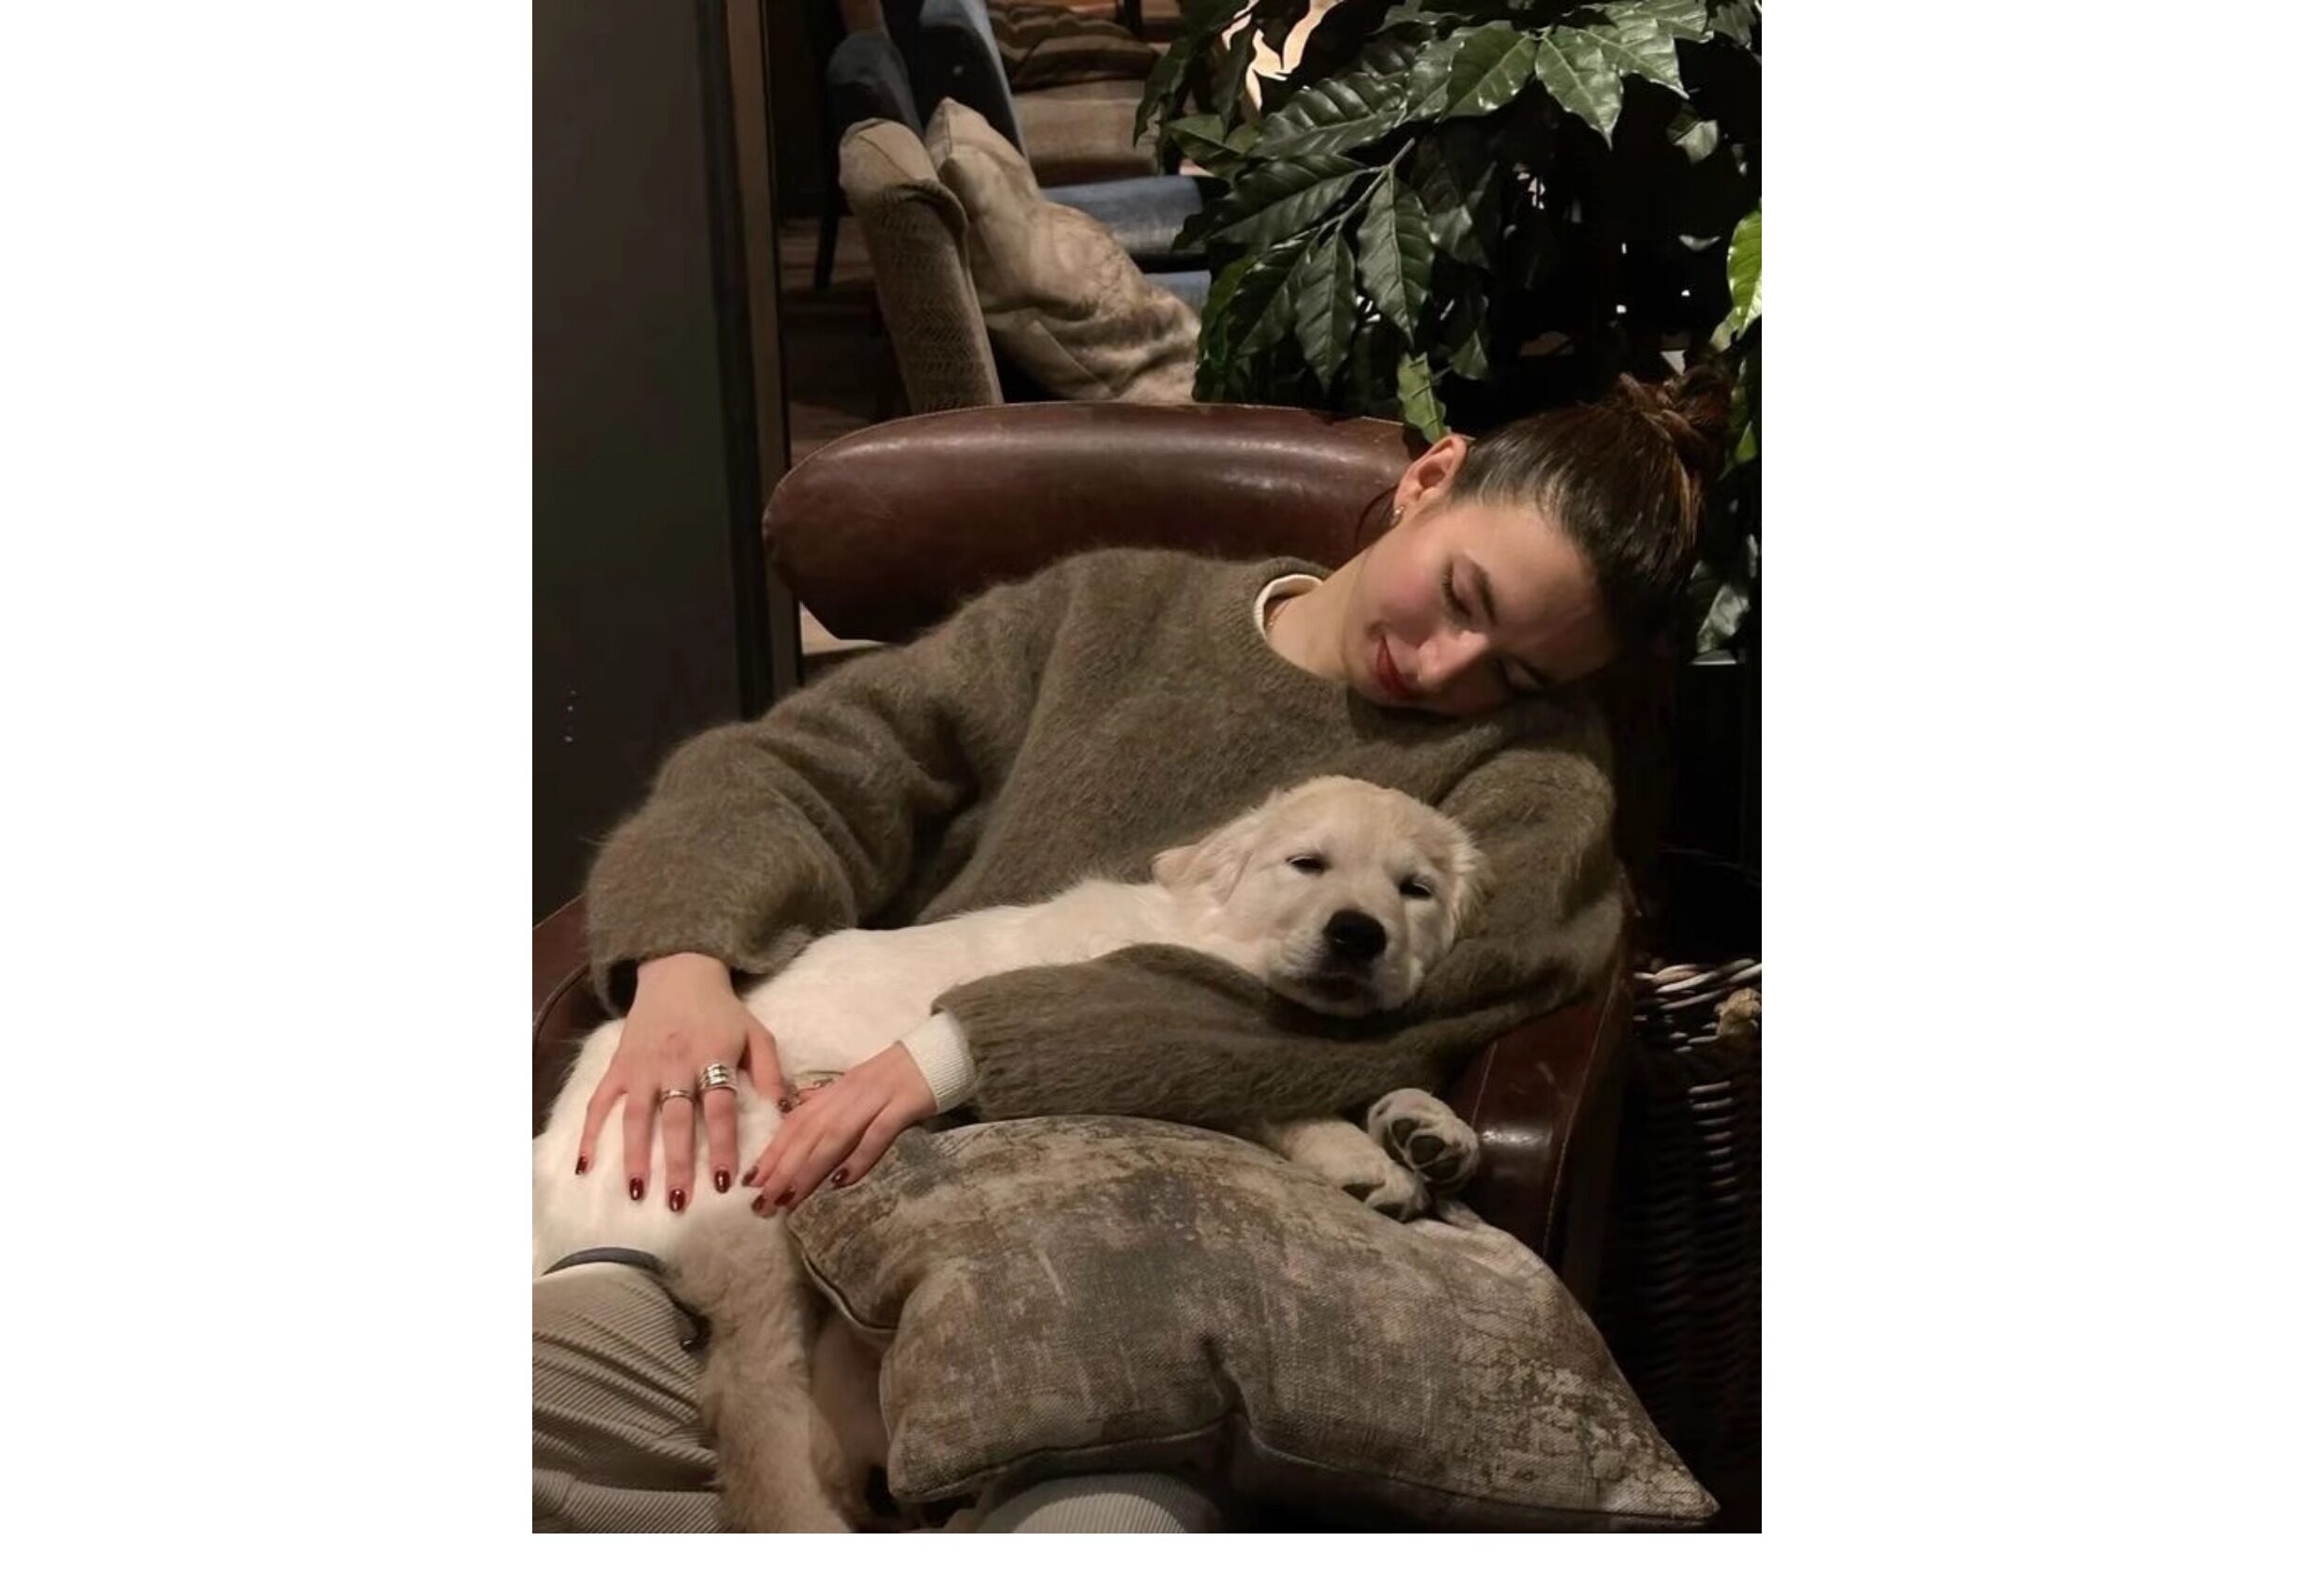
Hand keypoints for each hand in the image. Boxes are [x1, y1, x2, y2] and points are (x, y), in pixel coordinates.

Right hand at [577, 953, 788, 1211]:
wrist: (678, 973)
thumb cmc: (723, 1012)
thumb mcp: (756, 1033)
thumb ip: (770, 1072)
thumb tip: (784, 1112)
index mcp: (712, 1057)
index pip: (719, 1108)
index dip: (721, 1144)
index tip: (724, 1181)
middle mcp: (675, 1065)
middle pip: (676, 1119)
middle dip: (678, 1162)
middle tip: (679, 1202)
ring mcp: (642, 1067)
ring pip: (637, 1117)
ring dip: (636, 1156)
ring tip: (638, 1193)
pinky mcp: (618, 1066)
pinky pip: (600, 1103)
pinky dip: (589, 1133)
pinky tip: (585, 1166)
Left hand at [745, 1042, 934, 1213]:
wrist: (939, 1052)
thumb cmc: (899, 1075)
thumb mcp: (856, 1086)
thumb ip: (828, 1102)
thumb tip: (796, 1114)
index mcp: (836, 1091)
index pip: (796, 1123)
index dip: (773, 1151)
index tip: (751, 1181)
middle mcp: (849, 1094)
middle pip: (808, 1133)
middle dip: (782, 1169)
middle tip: (762, 1202)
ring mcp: (876, 1099)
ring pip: (834, 1135)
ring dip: (808, 1168)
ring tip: (788, 1198)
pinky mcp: (903, 1104)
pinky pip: (877, 1133)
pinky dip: (858, 1157)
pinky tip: (842, 1181)